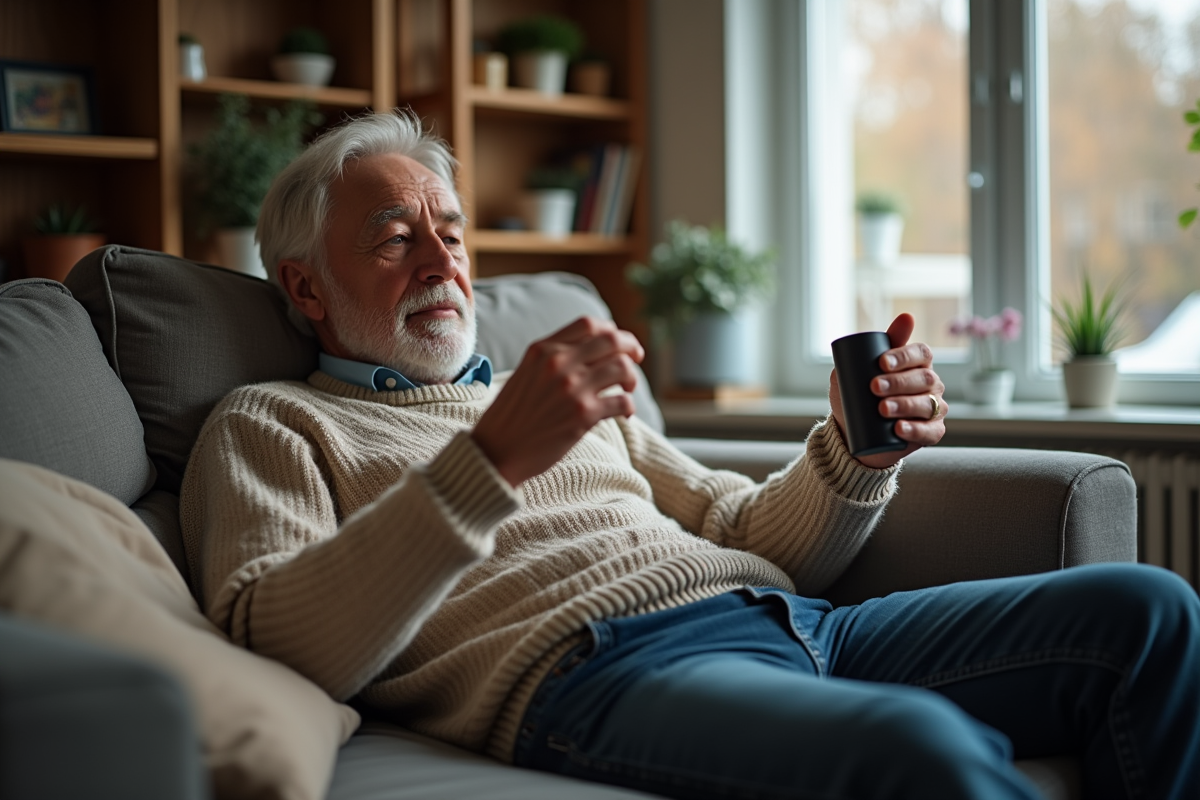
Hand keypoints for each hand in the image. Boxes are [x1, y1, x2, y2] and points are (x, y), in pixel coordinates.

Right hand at [472, 316, 644, 486]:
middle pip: (612, 341)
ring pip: (623, 368)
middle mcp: (558, 363)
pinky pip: (623, 401)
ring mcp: (572, 388)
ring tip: (626, 389)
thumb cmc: (511, 415)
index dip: (610, 330)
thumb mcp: (525, 373)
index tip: (618, 343)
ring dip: (631, 378)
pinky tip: (624, 414)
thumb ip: (552, 358)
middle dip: (631, 347)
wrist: (496, 451)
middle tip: (637, 358)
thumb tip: (592, 351)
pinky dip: (629, 407)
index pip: (588, 324)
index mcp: (542, 349)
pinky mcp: (583, 415)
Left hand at [829, 313, 946, 468]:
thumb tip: (894, 322)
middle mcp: (931, 384)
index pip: (921, 353)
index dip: (905, 356)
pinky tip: (899, 428)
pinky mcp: (931, 432)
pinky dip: (914, 430)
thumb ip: (868, 349)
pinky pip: (930, 431)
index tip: (882, 362)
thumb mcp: (858, 371)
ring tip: (882, 409)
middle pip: (924, 379)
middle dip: (899, 382)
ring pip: (927, 405)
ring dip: (905, 405)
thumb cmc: (859, 396)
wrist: (854, 432)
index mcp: (918, 364)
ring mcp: (934, 409)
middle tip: (874, 387)